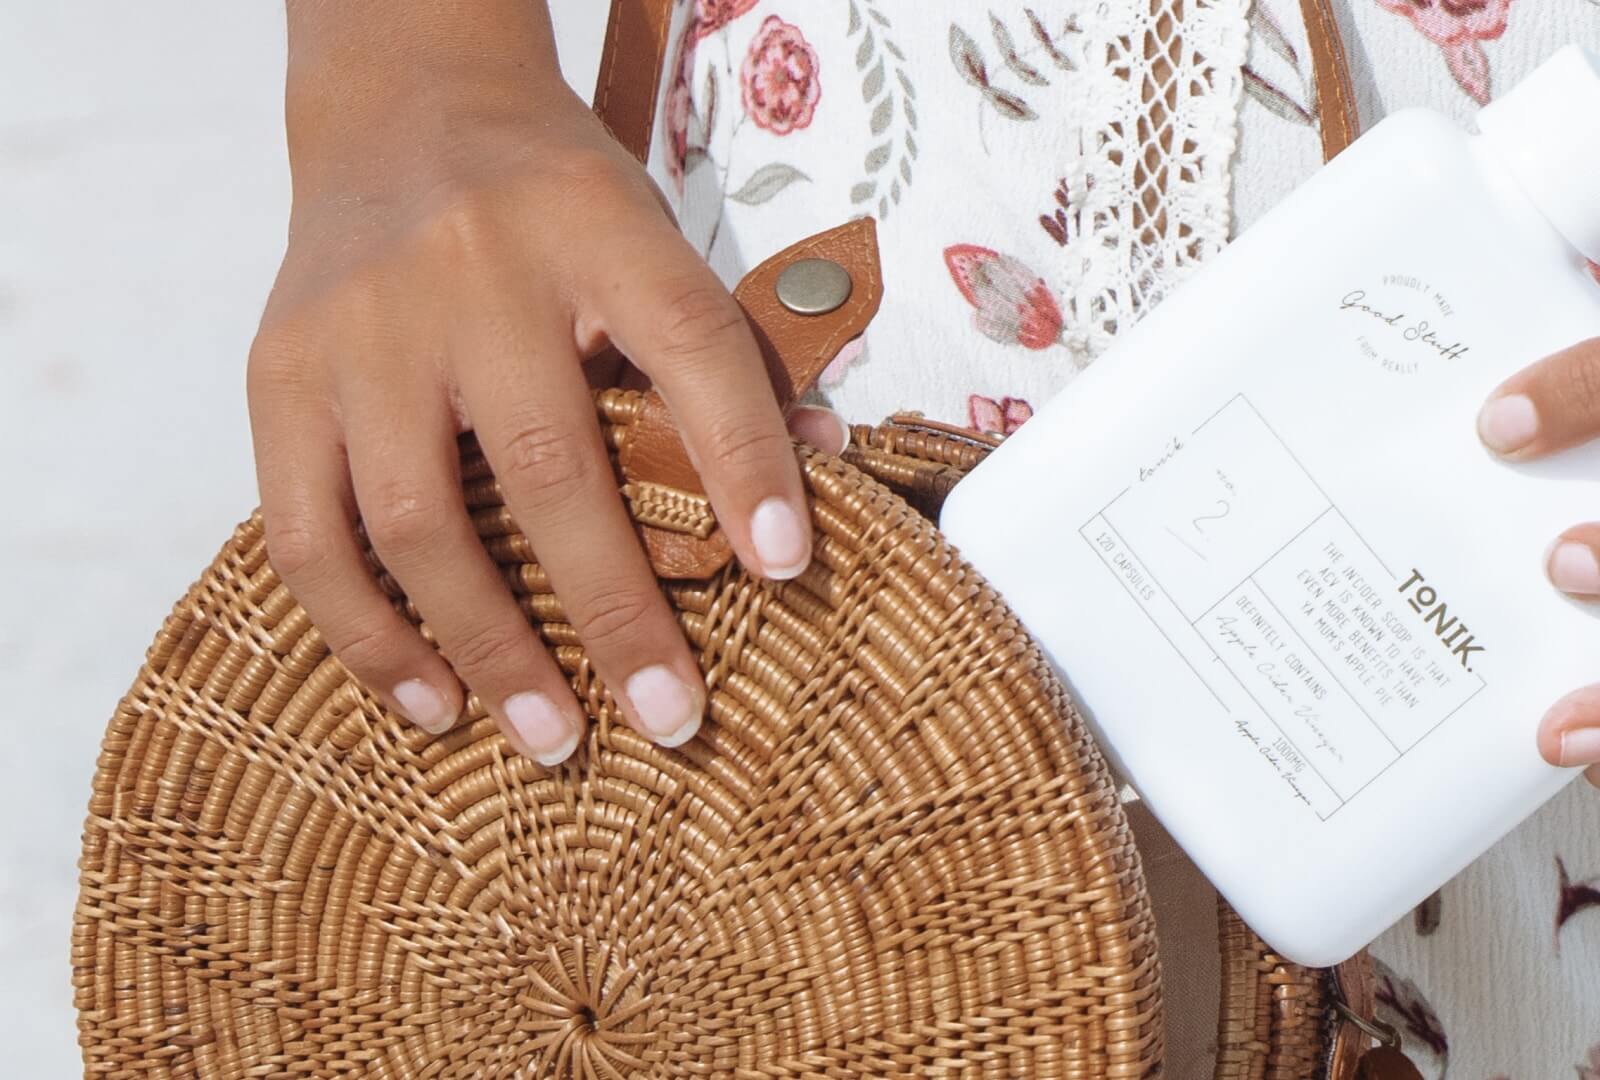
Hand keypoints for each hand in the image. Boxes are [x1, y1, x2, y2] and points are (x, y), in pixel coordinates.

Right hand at [250, 8, 844, 764]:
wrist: (401, 111)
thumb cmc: (558, 206)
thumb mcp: (655, 241)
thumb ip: (727, 358)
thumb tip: (809, 499)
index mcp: (593, 227)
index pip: (691, 346)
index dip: (746, 463)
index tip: (787, 571)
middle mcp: (470, 273)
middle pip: (550, 467)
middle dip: (616, 612)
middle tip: (670, 720)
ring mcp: (360, 330)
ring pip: (420, 522)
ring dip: (491, 648)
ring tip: (553, 740)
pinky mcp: (278, 377)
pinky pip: (310, 534)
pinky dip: (368, 634)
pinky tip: (432, 701)